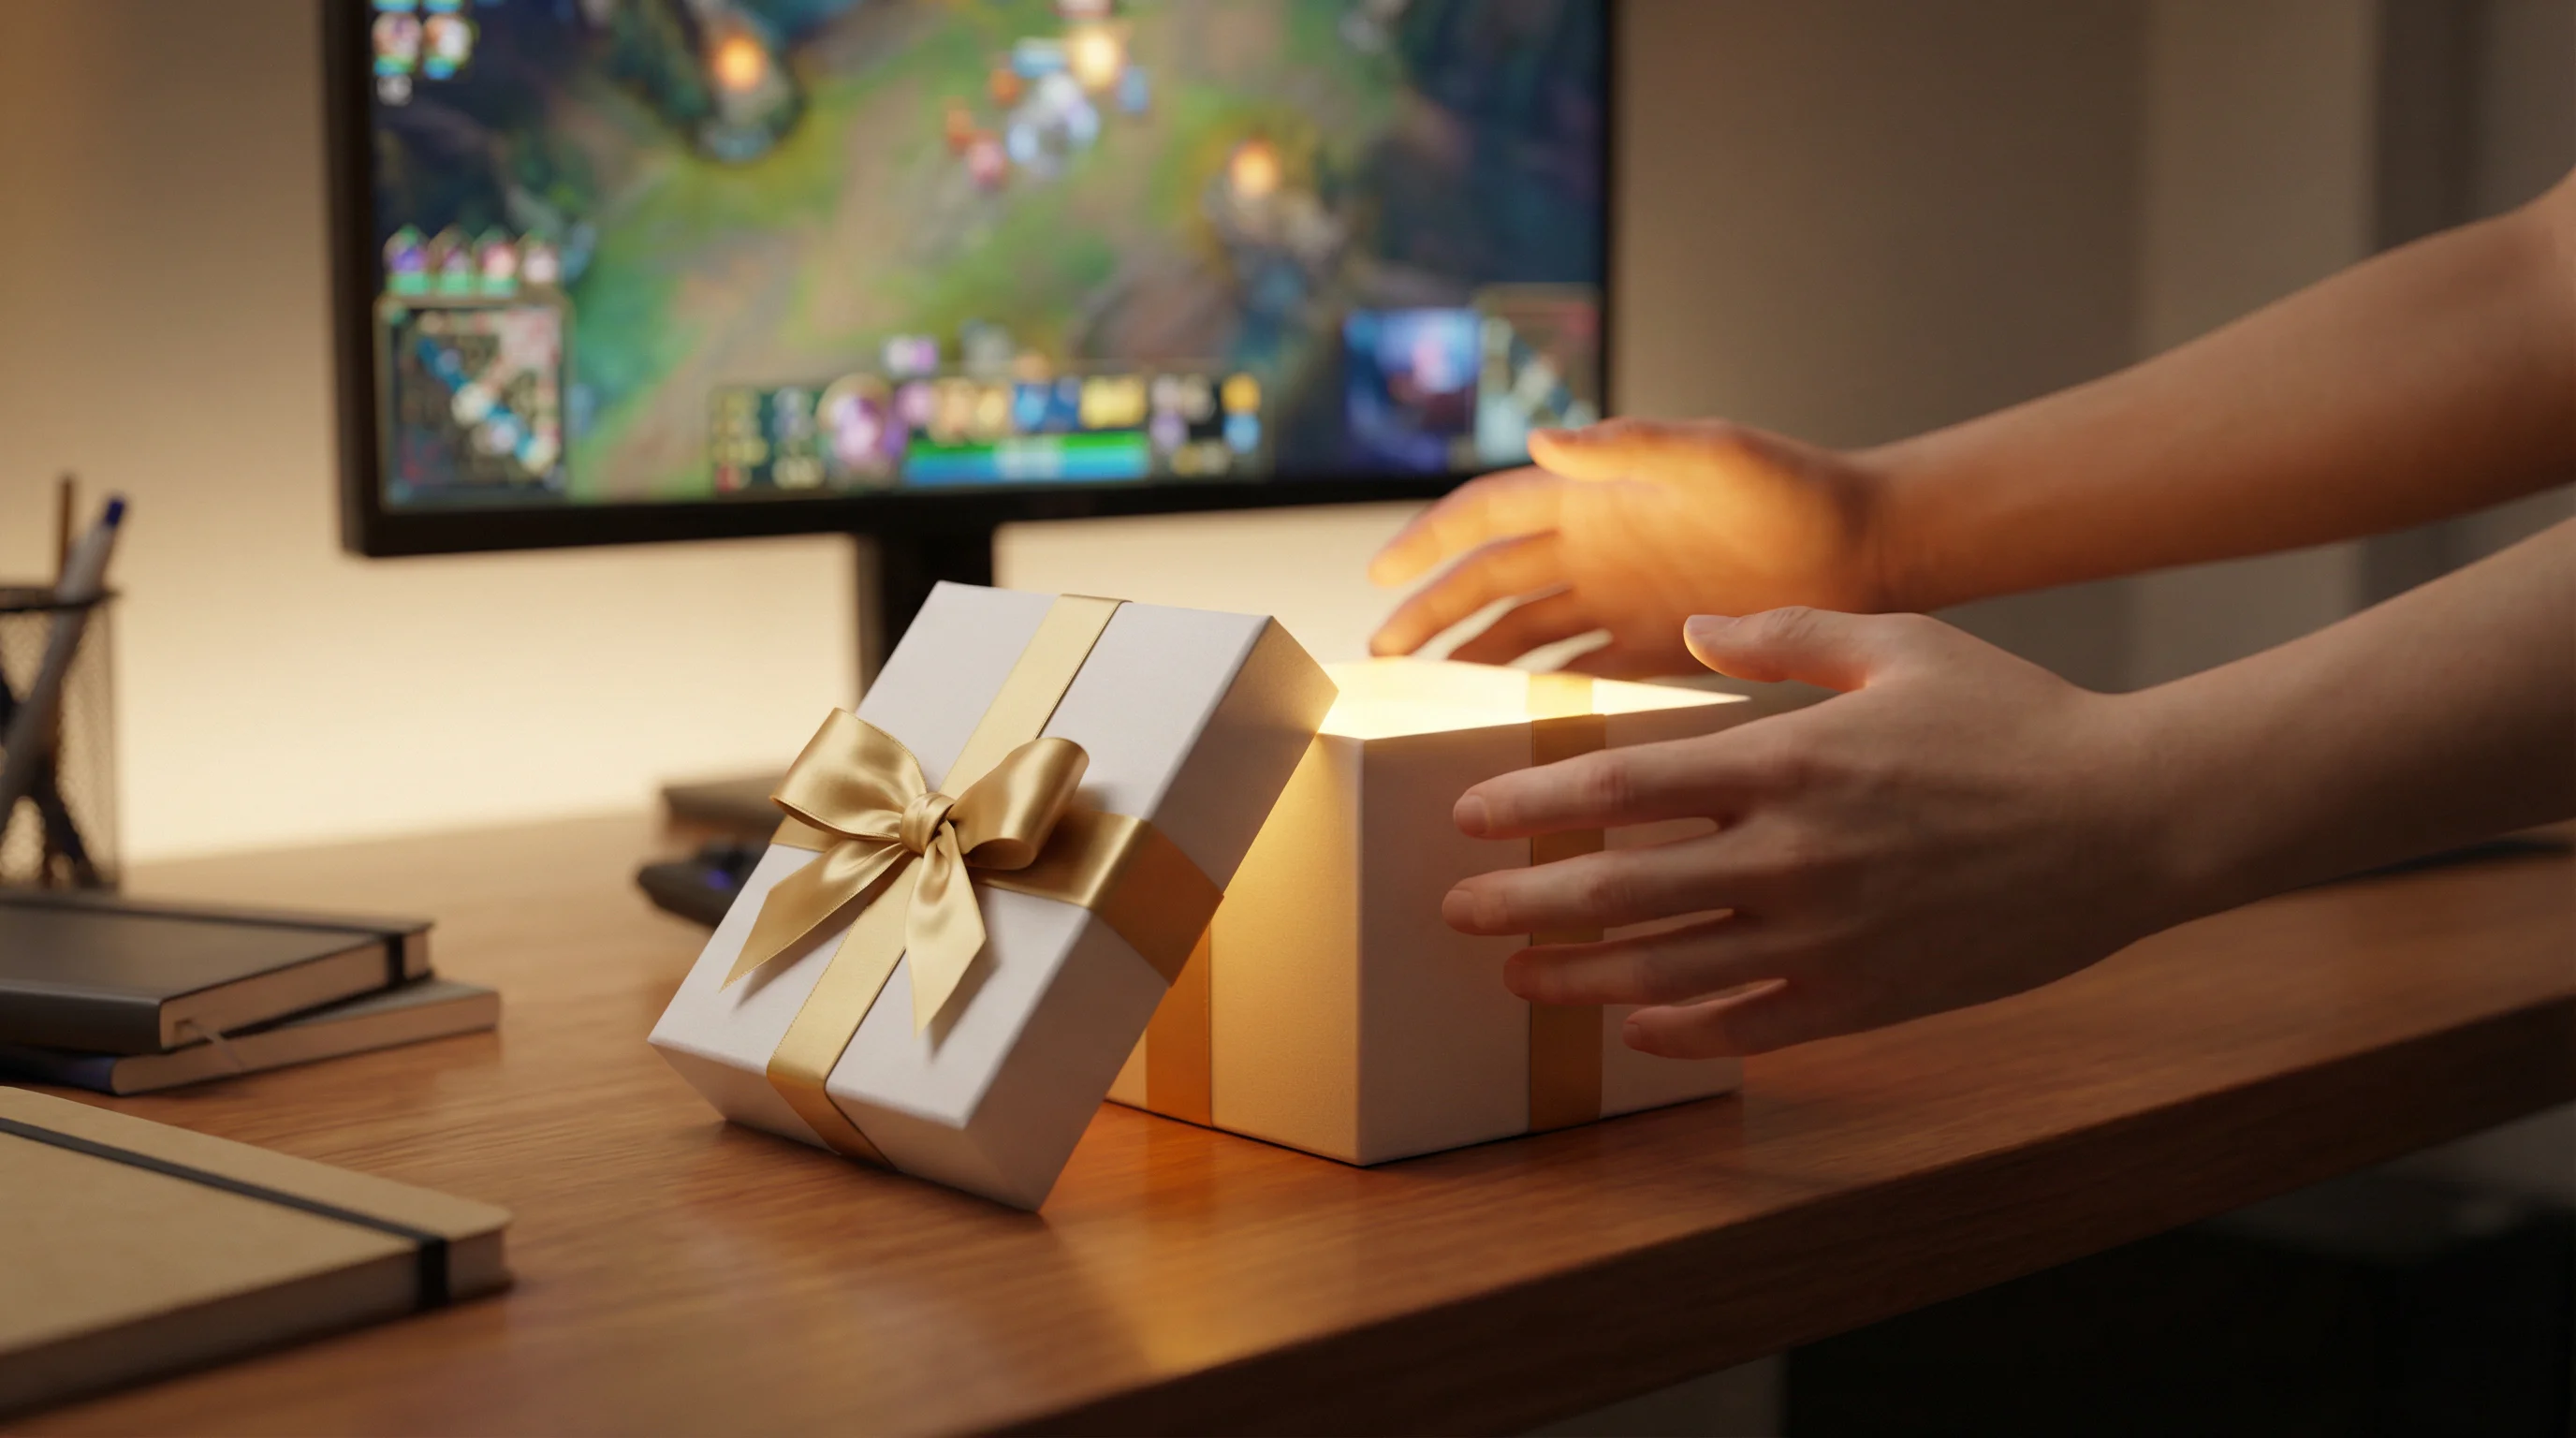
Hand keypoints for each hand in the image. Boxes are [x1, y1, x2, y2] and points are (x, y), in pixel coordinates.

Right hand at [1368, 419, 1892, 675]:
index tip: (1377, 576)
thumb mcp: (1715, 456)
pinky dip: (1540, 700)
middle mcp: (1594, 547)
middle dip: (1430, 616)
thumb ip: (1632, 448)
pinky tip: (1508, 731)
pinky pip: (1579, 675)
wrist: (1869, 548)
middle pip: (1489, 583)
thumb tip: (1541, 438)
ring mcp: (1620, 599)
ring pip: (1524, 635)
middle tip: (1379, 660)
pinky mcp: (1654, 648)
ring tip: (1423, 701)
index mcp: (1594, 496)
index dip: (1428, 543)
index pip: (1487, 516)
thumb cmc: (1795, 489)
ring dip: (1472, 662)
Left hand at [1441, 608, 2177, 1054]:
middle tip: (1457, 914)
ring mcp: (1829, 936)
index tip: (1470, 817)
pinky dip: (1684, 1033)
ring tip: (1518, 979)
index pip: (1620, 788)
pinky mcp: (1870, 997)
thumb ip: (1785, 631)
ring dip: (1580, 979)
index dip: (1532, 805)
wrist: (2134, 820)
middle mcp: (1793, 855)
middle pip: (1618, 890)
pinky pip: (1752, 1027)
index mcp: (1790, 759)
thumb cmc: (2018, 720)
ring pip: (1667, 971)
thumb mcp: (1901, 645)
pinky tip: (1636, 1028)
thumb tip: (1692, 625)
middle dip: (1523, 904)